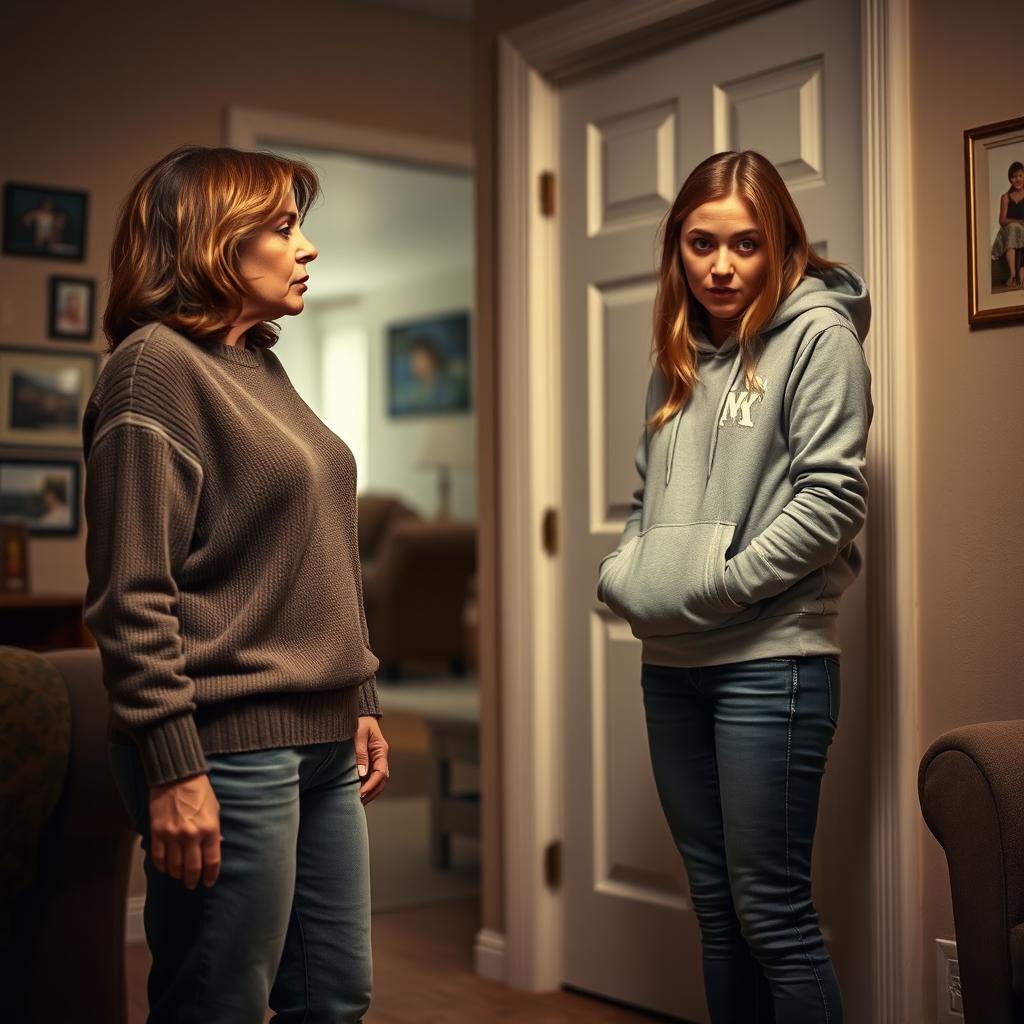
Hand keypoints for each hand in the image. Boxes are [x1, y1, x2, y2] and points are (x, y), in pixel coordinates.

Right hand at [148, 773, 221, 889]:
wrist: (177, 777)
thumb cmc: (200, 792)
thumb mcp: (214, 810)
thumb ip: (214, 831)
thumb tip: (216, 847)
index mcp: (210, 829)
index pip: (212, 861)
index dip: (210, 875)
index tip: (209, 882)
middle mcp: (192, 835)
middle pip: (192, 868)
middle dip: (193, 880)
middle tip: (192, 884)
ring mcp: (173, 835)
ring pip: (174, 866)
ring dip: (177, 874)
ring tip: (179, 876)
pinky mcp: (157, 833)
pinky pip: (158, 858)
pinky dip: (162, 866)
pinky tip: (165, 868)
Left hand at [355, 715, 389, 804]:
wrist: (359, 714)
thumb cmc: (359, 722)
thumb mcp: (359, 735)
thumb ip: (360, 753)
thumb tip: (362, 774)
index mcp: (381, 750)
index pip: (381, 773)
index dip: (371, 785)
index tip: (360, 793)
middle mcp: (380, 757)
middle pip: (381, 780)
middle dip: (372, 793)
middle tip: (359, 802)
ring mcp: (375, 760)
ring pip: (377, 781)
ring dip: (370, 792)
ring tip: (358, 802)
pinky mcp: (368, 762)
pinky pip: (370, 777)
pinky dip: (365, 786)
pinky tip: (356, 793)